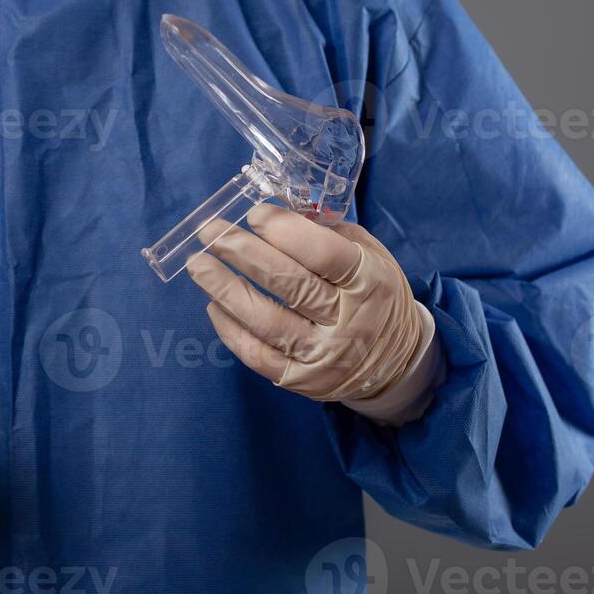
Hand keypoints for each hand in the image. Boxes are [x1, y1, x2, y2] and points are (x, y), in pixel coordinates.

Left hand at [186, 204, 430, 410]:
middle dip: (243, 253)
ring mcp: (323, 356)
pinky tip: (214, 305)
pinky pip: (256, 355)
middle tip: (211, 232)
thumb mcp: (368, 254)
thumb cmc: (373, 293)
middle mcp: (349, 321)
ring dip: (225, 289)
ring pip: (266, 322)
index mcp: (369, 282)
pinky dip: (230, 328)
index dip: (285, 231)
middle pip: (289, 284)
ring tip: (198, 265)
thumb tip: (277, 212)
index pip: (324, 254)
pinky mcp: (301, 381)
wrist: (395, 361)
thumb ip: (327, 232)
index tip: (254, 214)